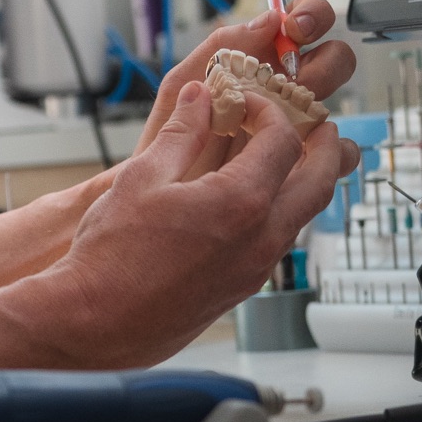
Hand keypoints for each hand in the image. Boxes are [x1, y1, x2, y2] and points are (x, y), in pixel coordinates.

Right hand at [18, 79, 344, 367]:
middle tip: (316, 124)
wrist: (96, 322)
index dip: (268, 111)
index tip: (245, 103)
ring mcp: (256, 268)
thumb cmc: (111, 257)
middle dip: (324, 146)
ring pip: (304, 214)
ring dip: (304, 179)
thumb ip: (180, 133)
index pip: (282, 140)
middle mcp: (261, 238)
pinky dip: (281, 209)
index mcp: (240, 203)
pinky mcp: (243, 288)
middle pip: (320, 181)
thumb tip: (198, 99)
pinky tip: (249, 200)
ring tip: (284, 158)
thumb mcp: (142, 178)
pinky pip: (280, 240)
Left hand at [134, 0, 357, 176]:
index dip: (309, 15)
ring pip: (336, 99)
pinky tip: (310, 151)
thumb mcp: (181, 88)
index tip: (294, 27)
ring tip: (289, 116)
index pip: (301, 22)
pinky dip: (336, 151)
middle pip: (331, 57)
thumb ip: (218, 48)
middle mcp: (282, 89)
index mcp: (256, 61)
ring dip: (321, 101)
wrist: (160, 204)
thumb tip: (268, 20)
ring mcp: (296, 124)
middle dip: (323, 58)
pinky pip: (338, 152)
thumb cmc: (164, 142)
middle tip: (293, 74)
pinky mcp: (305, 163)